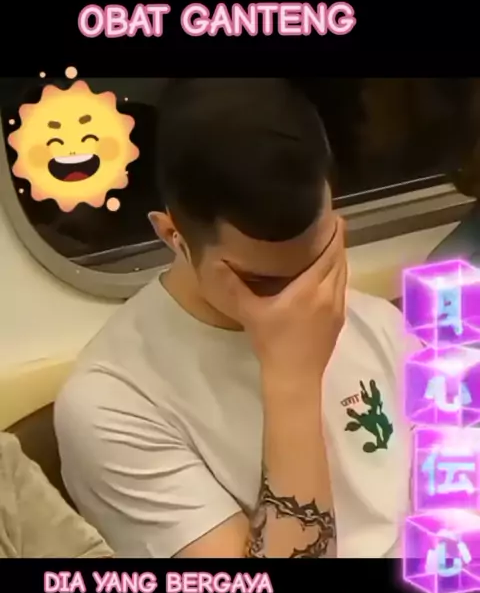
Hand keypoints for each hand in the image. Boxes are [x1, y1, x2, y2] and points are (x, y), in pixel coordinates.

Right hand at [215, 219, 346, 376]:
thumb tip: (214, 261)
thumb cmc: (273, 344)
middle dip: (336, 240)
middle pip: (340, 259)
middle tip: (327, 223)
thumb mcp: (249, 313)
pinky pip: (342, 288)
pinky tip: (326, 274)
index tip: (330, 213)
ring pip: (344, 274)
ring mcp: (338, 308)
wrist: (294, 379)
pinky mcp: (339, 320)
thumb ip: (232, 286)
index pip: (330, 251)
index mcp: (311, 287)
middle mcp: (329, 293)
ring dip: (338, 257)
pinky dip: (337, 274)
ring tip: (328, 243)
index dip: (333, 231)